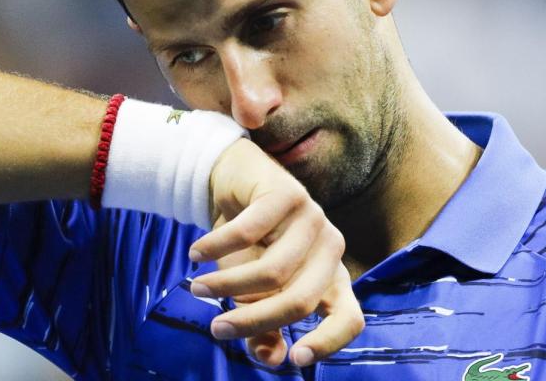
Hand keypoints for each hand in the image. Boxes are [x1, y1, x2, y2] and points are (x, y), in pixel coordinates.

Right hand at [187, 138, 363, 366]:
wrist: (234, 184)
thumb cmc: (250, 247)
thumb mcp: (254, 294)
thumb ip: (264, 328)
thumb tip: (272, 359)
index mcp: (332, 279)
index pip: (349, 319)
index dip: (328, 343)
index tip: (293, 360)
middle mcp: (331, 249)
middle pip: (301, 301)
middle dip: (252, 320)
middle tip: (216, 328)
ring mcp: (314, 218)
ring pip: (272, 271)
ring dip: (226, 284)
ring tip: (197, 287)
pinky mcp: (288, 193)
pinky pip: (247, 233)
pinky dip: (215, 247)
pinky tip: (196, 253)